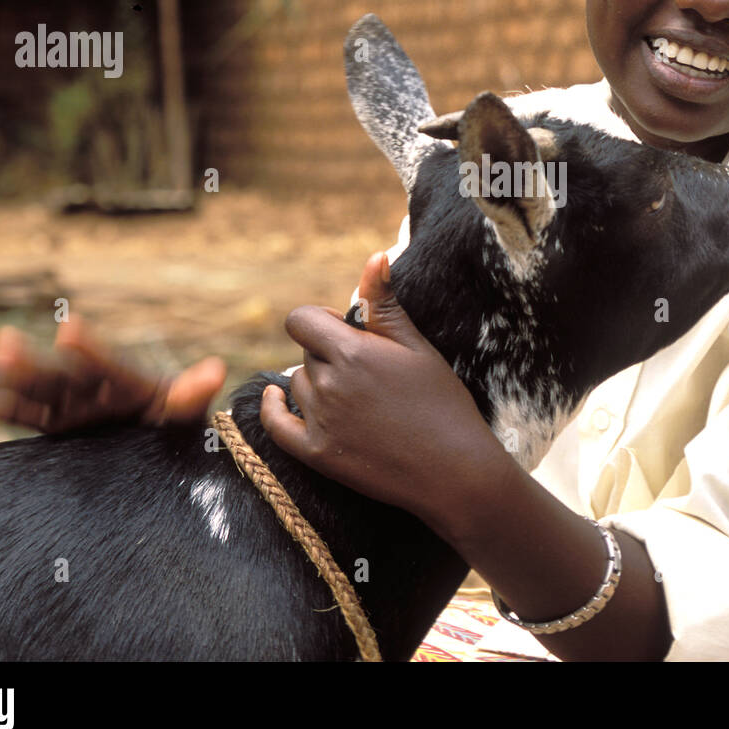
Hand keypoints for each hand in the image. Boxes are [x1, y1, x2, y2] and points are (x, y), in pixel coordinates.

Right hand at [0, 315, 225, 433]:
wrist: (164, 435)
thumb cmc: (178, 416)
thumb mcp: (188, 409)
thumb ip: (193, 392)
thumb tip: (216, 370)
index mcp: (125, 379)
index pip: (108, 364)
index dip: (93, 349)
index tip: (72, 328)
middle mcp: (90, 387)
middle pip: (58, 376)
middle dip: (33, 363)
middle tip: (6, 344)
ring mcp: (67, 405)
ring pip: (27, 392)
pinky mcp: (52, 425)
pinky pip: (16, 415)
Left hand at [260, 252, 515, 530]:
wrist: (455, 471)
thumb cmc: (443, 404)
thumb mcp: (418, 348)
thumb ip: (386, 305)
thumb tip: (374, 257)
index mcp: (353, 352)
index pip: (302, 319)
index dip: (321, 320)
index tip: (345, 330)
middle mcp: (329, 385)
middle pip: (307, 353)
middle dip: (329, 354)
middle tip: (369, 373)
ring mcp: (320, 422)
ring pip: (298, 384)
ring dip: (317, 383)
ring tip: (359, 398)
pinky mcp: (317, 454)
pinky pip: (276, 425)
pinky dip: (272, 407)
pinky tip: (275, 396)